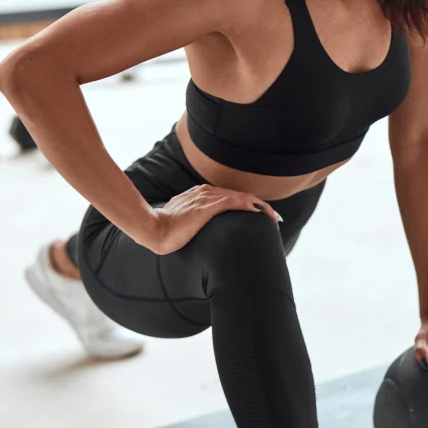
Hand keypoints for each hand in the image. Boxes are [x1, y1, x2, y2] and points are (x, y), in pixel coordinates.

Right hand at [145, 184, 281, 254]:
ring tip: (274, 217)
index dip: (248, 205)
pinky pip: (235, 202)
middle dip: (260, 206)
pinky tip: (262, 212)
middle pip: (240, 196)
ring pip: (242, 197)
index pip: (231, 197)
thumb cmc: (164, 231)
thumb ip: (193, 224)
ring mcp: (207, 197)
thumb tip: (198, 236)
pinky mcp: (208, 205)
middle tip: (275, 218)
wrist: (152, 229)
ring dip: (261, 207)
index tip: (261, 215)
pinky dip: (251, 205)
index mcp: (200, 195)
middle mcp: (206, 192)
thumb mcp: (182, 224)